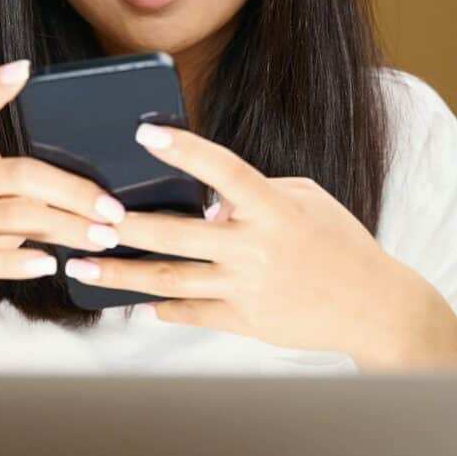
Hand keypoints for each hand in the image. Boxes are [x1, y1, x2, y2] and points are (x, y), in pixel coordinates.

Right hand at [0, 60, 129, 315]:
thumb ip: (29, 180)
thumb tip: (102, 179)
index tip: (24, 67)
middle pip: (20, 174)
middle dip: (74, 192)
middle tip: (113, 210)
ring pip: (14, 216)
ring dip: (66, 228)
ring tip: (103, 238)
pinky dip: (22, 263)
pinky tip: (51, 264)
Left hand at [63, 123, 442, 360]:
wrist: (375, 308)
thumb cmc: (340, 243)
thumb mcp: (307, 200)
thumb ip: (255, 192)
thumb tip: (204, 196)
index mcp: (275, 209)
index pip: (224, 171)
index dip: (184, 151)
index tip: (143, 133)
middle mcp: (257, 249)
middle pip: (176, 236)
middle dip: (124, 227)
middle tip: (83, 218)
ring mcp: (248, 289)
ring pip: (170, 282)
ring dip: (121, 275)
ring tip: (81, 267)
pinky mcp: (246, 322)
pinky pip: (192, 312)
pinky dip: (161, 306)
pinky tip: (133, 300)